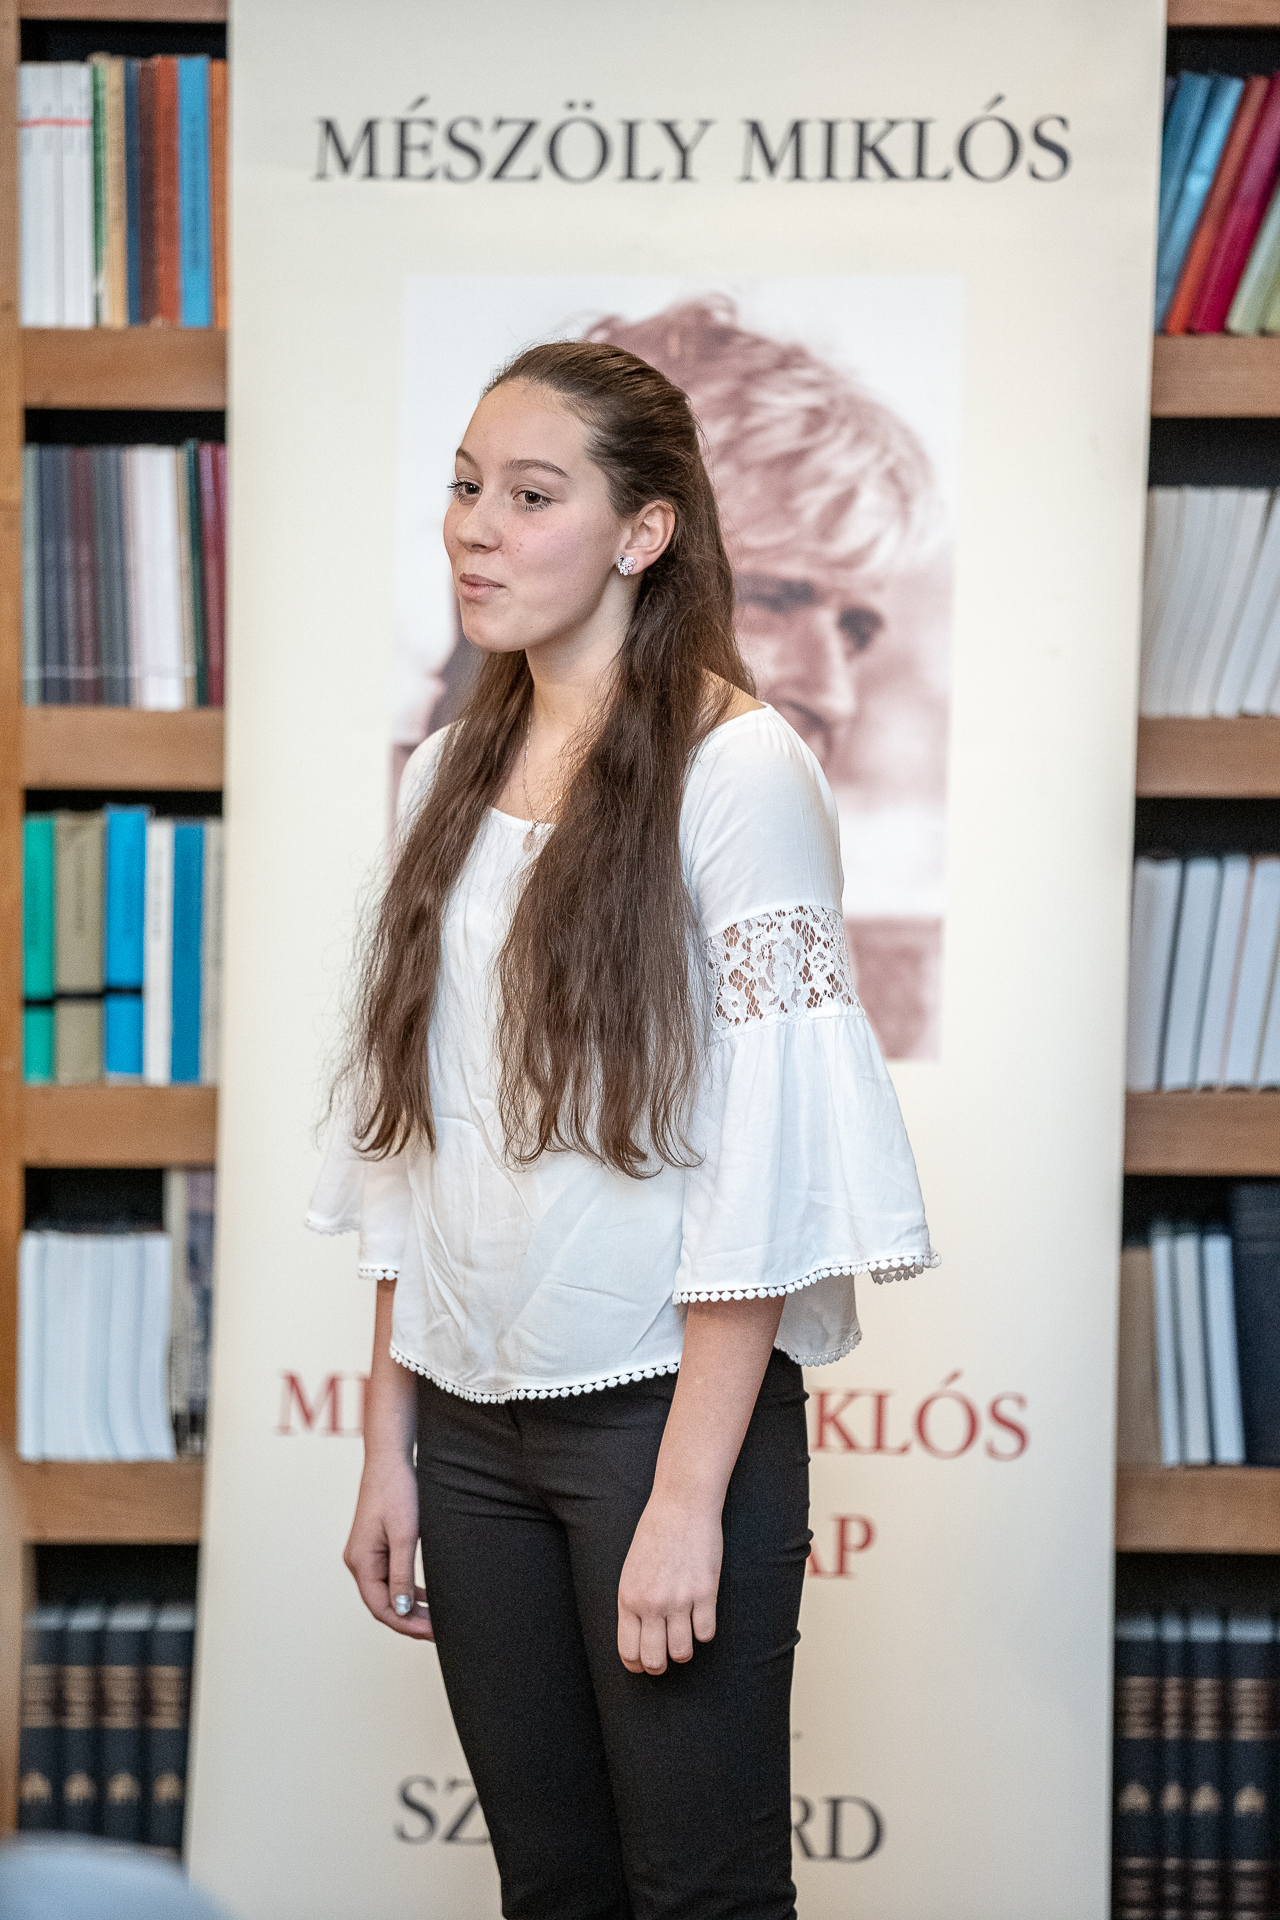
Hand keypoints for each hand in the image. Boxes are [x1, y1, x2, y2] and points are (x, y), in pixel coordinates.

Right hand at [344, 1451, 433, 1639]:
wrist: (390, 1460)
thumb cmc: (397, 1491)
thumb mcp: (404, 1535)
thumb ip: (403, 1575)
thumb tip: (403, 1611)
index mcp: (360, 1562)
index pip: (381, 1608)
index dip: (406, 1625)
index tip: (432, 1633)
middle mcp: (358, 1562)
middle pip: (382, 1604)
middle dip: (409, 1621)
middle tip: (438, 1631)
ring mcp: (365, 1555)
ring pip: (387, 1593)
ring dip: (409, 1608)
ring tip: (435, 1620)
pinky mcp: (376, 1547)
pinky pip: (389, 1578)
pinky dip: (407, 1591)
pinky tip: (426, 1597)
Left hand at [617, 1494, 721, 1674]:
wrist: (681, 1506)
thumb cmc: (655, 1536)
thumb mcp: (632, 1571)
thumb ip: (634, 1605)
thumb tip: (640, 1640)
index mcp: (628, 1599)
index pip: (629, 1652)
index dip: (638, 1665)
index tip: (645, 1664)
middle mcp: (651, 1604)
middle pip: (655, 1661)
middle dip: (661, 1665)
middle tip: (666, 1655)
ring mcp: (679, 1600)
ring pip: (682, 1653)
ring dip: (684, 1649)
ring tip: (685, 1634)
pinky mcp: (705, 1593)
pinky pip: (706, 1633)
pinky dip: (704, 1630)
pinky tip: (701, 1614)